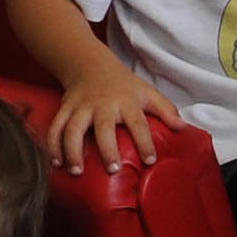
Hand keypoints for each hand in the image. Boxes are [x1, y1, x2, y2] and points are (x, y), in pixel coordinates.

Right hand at [49, 61, 181, 174]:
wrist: (90, 65)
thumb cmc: (123, 85)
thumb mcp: (148, 93)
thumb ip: (166, 110)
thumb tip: (183, 129)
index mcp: (126, 102)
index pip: (138, 123)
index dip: (145, 141)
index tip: (151, 160)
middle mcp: (102, 105)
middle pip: (103, 127)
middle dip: (107, 147)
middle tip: (112, 169)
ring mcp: (80, 107)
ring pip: (72, 128)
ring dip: (72, 150)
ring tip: (76, 171)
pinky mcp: (64, 109)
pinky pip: (55, 127)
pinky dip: (52, 145)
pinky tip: (55, 163)